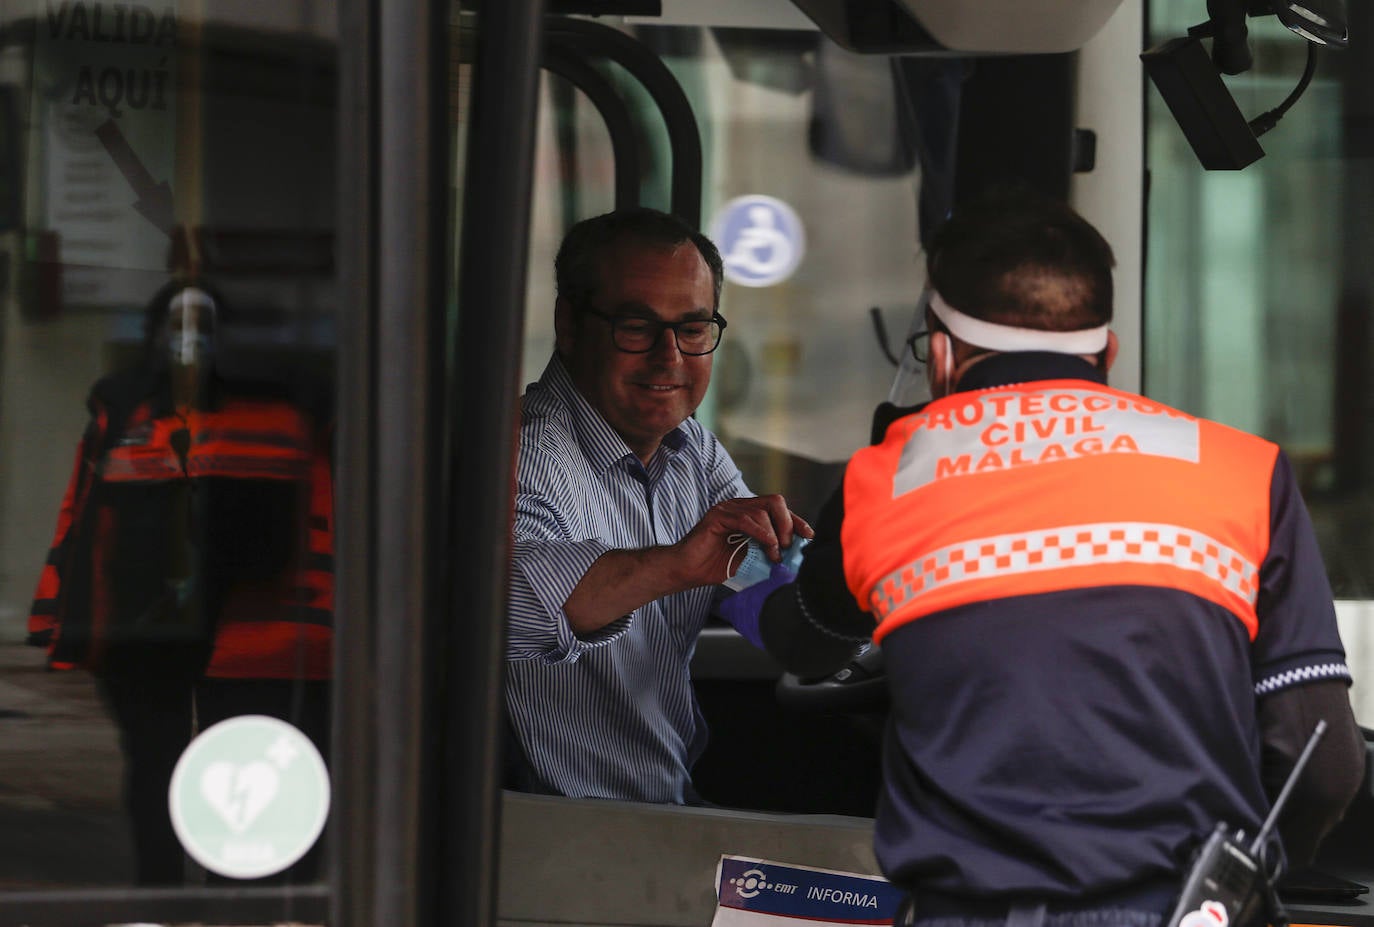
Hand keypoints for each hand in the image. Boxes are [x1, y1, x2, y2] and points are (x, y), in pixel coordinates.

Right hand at [670, 494, 812, 590]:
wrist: (687, 572)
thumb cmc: (715, 567)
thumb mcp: (751, 558)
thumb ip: (768, 551)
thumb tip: (794, 556)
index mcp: (748, 514)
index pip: (778, 509)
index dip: (796, 521)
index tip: (809, 535)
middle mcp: (738, 506)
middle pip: (774, 502)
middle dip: (787, 523)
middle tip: (789, 546)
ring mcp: (727, 508)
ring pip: (762, 510)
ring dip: (774, 534)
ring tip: (775, 554)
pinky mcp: (717, 516)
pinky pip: (745, 519)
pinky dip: (761, 532)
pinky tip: (768, 545)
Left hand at [717, 562, 796, 649]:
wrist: (790, 619)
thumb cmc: (777, 598)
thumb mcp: (778, 579)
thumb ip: (775, 574)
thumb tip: (778, 569)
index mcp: (736, 604)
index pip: (726, 606)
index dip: (732, 602)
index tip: (738, 599)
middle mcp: (740, 623)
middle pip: (739, 618)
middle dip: (750, 612)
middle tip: (762, 604)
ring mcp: (753, 636)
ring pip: (753, 629)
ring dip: (762, 623)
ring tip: (776, 614)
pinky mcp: (767, 645)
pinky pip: (766, 637)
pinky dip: (773, 632)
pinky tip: (784, 624)